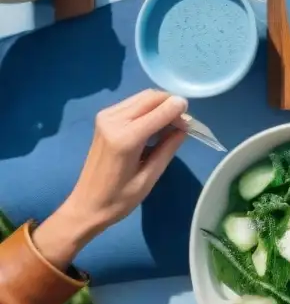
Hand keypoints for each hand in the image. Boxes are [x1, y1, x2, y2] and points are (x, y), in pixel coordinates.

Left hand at [32, 91, 187, 268]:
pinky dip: (149, 109)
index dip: (179, 111)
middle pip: (152, 97)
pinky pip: (134, 103)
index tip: (190, 124)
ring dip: (161, 106)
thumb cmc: (118, 199)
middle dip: (171, 106)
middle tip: (182, 126)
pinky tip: (152, 126)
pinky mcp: (104, 117)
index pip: (160, 110)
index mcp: (125, 139)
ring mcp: (106, 116)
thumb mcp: (149, 178)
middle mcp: (113, 121)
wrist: (85, 206)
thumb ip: (168, 148)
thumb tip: (184, 127)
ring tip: (168, 127)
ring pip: (144, 97)